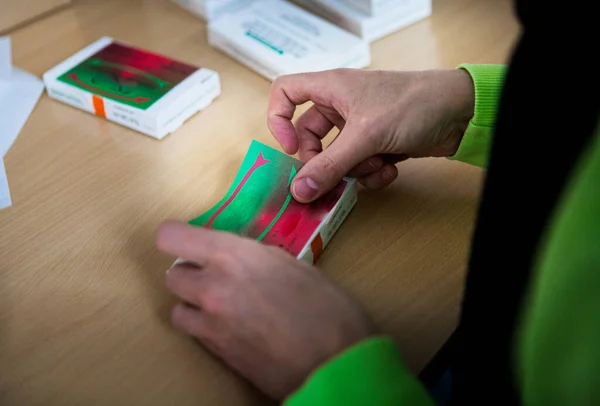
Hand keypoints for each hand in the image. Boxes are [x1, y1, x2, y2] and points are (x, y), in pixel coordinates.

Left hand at [156, 220, 375, 399]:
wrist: (335, 365)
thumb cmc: (328, 308)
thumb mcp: (295, 266)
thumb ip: (258, 258)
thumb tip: (242, 258)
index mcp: (233, 256)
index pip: (171, 237)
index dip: (178, 237)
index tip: (192, 242)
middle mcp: (212, 287)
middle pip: (171, 275)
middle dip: (191, 273)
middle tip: (217, 276)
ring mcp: (211, 325)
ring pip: (177, 309)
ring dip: (194, 305)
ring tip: (223, 306)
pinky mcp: (217, 354)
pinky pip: (196, 335)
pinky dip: (207, 329)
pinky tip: (235, 329)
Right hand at [267, 68, 474, 202]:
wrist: (460, 113)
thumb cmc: (414, 103)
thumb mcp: (366, 135)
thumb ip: (330, 164)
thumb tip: (299, 189)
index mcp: (331, 88)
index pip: (286, 92)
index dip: (278, 119)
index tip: (290, 148)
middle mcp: (341, 105)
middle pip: (310, 137)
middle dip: (323, 161)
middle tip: (333, 175)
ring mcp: (359, 126)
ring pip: (337, 157)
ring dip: (353, 170)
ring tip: (376, 166)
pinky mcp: (377, 144)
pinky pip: (359, 166)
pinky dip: (371, 173)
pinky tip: (390, 170)